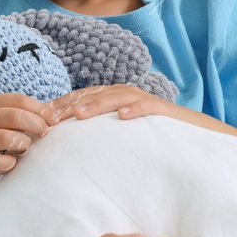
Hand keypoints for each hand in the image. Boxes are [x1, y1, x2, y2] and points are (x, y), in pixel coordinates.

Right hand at [0, 93, 60, 212]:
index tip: (53, 120)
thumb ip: (11, 113)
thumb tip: (50, 112)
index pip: (18, 100)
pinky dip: (9, 163)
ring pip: (8, 138)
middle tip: (45, 134)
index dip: (40, 109)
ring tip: (25, 148)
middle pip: (16, 116)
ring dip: (24, 144)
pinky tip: (10, 163)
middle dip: (37, 125)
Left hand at [52, 85, 183, 123]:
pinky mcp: (162, 109)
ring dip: (97, 105)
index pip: (83, 97)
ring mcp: (144, 100)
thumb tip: (72, 142)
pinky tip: (123, 115)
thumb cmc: (152, 134)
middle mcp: (126, 94)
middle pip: (94, 95)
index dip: (63, 104)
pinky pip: (147, 106)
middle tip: (52, 117)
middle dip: (72, 104)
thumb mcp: (121, 132)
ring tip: (78, 115)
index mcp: (114, 97)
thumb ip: (101, 131)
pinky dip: (135, 108)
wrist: (192, 132)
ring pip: (116, 97)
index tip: (44, 118)